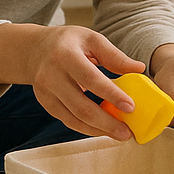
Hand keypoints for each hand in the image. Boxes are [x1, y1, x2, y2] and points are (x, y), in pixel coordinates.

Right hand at [19, 25, 145, 140]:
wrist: (35, 49)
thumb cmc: (68, 42)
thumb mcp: (91, 39)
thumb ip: (114, 55)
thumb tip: (139, 69)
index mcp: (65, 55)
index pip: (90, 78)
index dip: (111, 94)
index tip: (130, 107)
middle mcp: (51, 75)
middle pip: (81, 106)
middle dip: (106, 122)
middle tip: (127, 132)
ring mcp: (46, 92)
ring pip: (74, 118)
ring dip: (98, 130)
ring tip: (119, 134)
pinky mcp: (45, 103)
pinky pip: (68, 120)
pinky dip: (86, 128)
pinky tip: (102, 130)